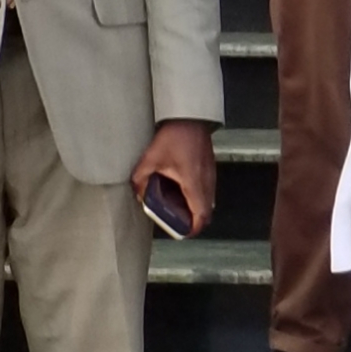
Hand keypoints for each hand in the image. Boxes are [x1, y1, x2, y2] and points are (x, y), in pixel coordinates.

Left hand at [129, 120, 215, 234]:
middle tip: (176, 221)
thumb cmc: (174, 137)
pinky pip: (207, 190)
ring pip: (208, 201)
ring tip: (176, 206)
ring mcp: (211, 176)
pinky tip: (181, 189)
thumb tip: (139, 194)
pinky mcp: (210, 169)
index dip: (193, 229)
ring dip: (195, 208)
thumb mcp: (151, 159)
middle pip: (206, 212)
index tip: (182, 233)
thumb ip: (142, 179)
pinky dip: (197, 197)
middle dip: (192, 221)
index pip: (201, 216)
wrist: (190, 118)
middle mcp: (206, 183)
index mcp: (193, 184)